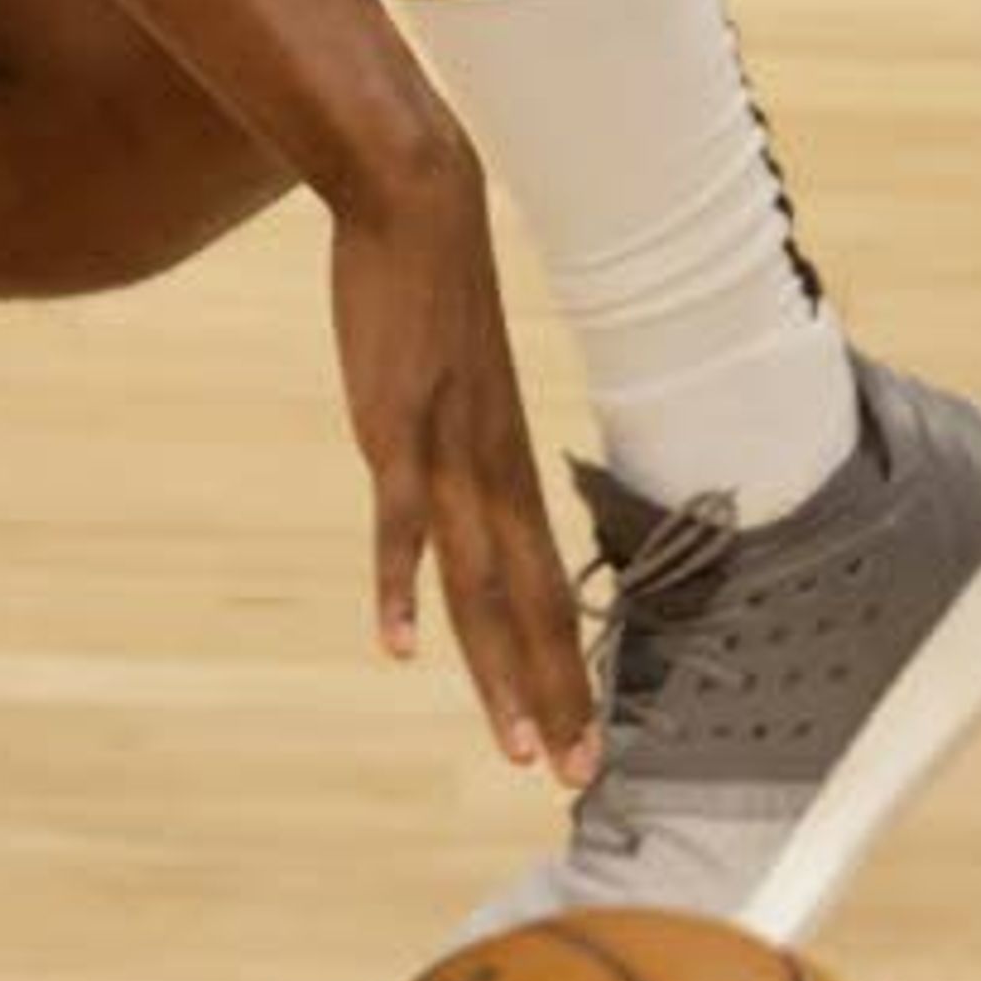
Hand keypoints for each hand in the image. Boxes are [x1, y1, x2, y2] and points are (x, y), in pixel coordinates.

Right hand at [327, 133, 599, 787]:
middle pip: (529, 604)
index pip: (549, 589)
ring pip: (480, 583)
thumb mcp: (461, 382)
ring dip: (497, 670)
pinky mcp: (394, 427)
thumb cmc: (432, 293)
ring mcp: (446, 453)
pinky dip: (399, 587)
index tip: (585, 745)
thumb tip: (462, 490)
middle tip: (575, 778)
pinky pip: (399, 523)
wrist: (419, 202)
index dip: (566, 670)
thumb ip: (461, 443)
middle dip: (553, 696)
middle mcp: (491, 470)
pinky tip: (398, 647)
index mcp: (508, 465)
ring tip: (515, 748)